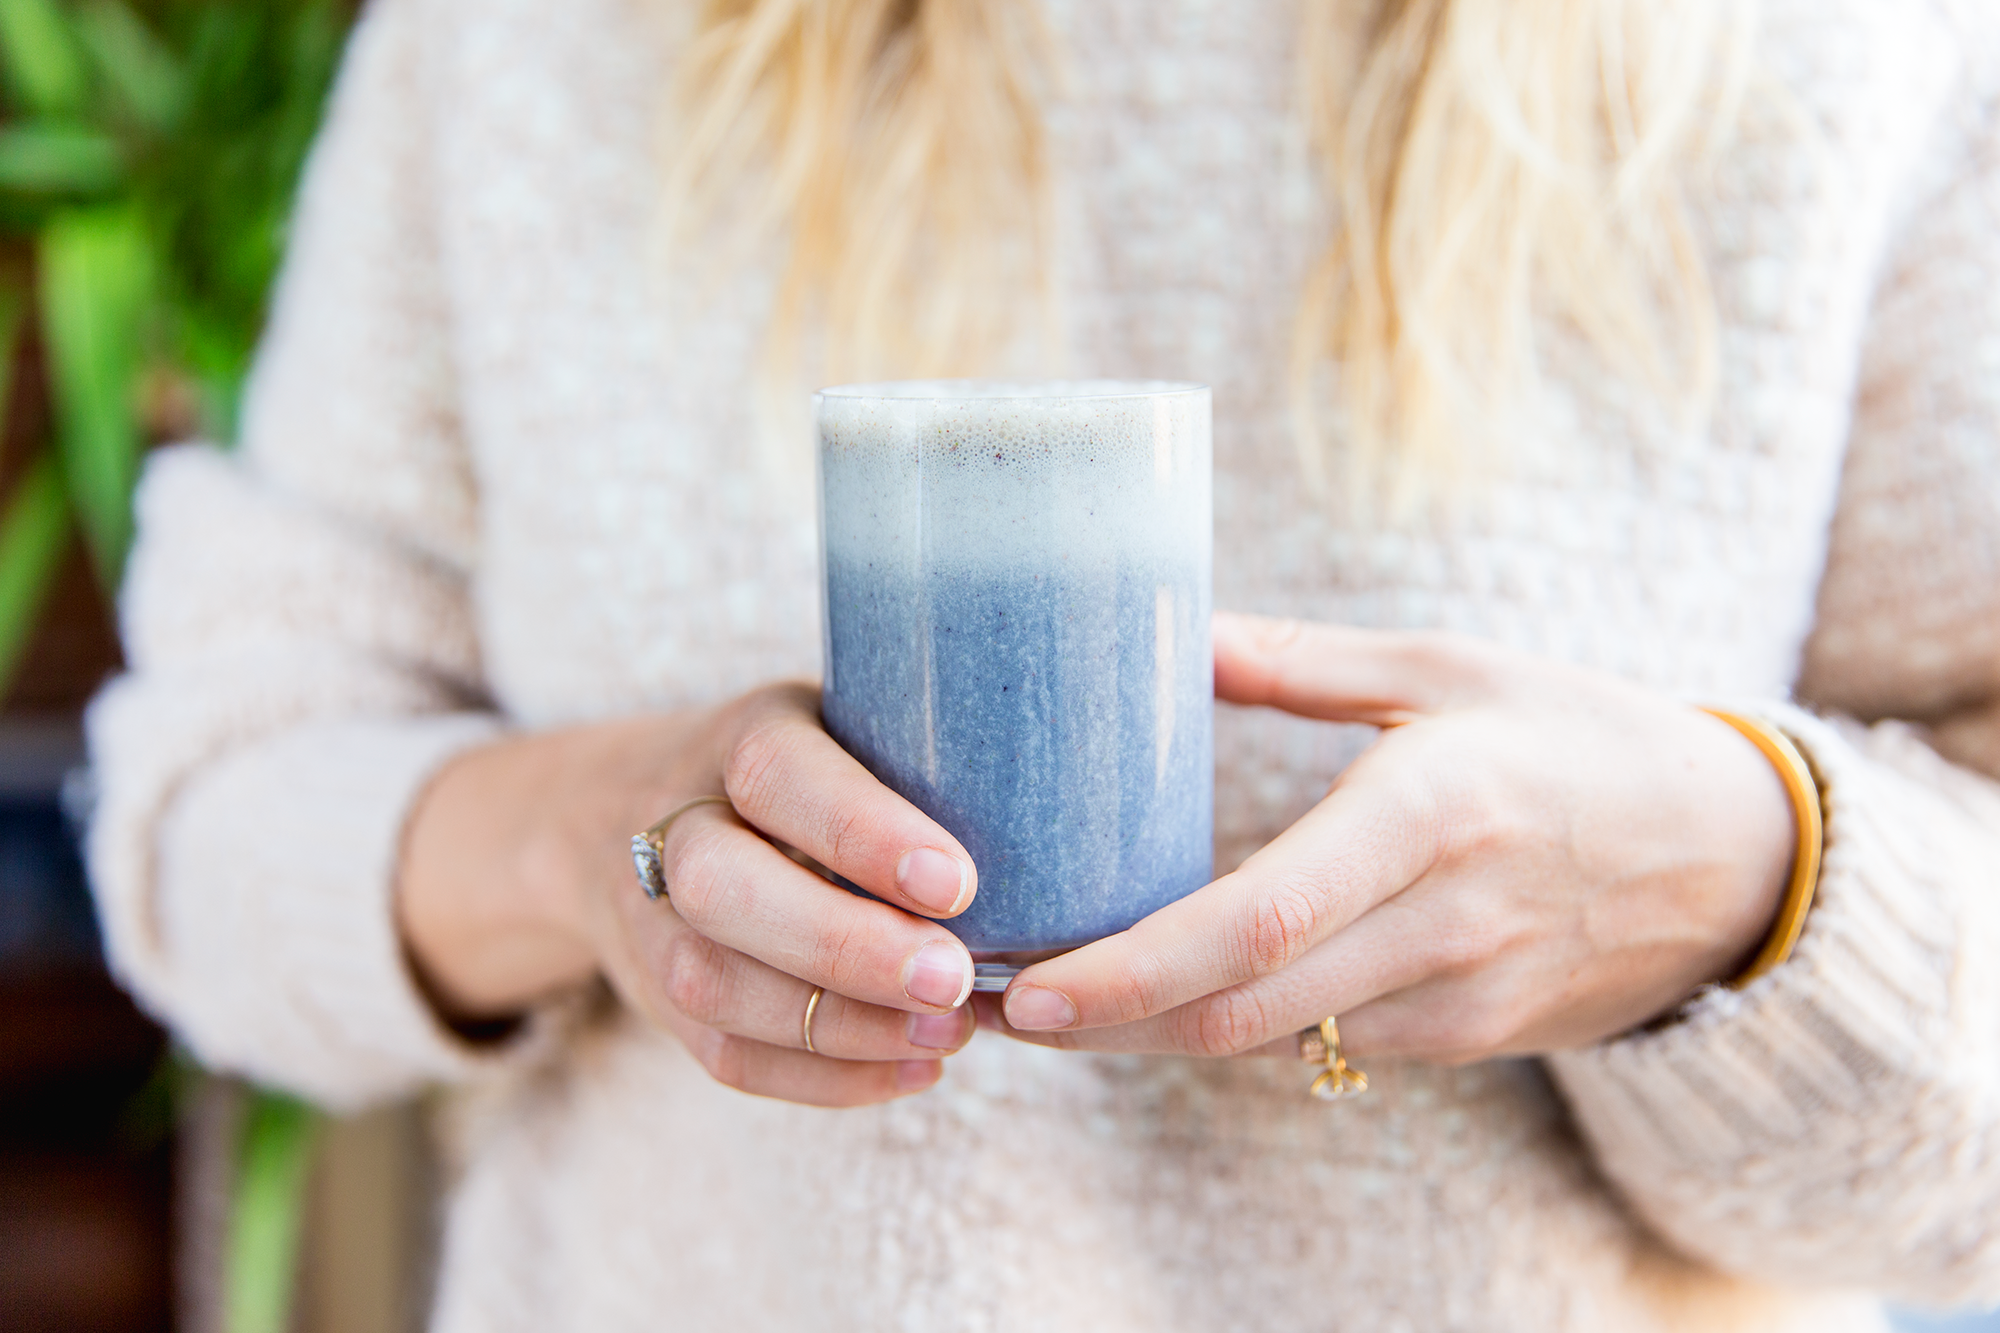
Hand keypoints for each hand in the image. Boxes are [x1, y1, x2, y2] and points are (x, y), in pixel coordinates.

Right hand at [398, 683, 982, 1106]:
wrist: (621, 812)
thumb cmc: (802, 771)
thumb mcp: (846, 725)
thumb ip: (921, 760)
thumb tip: (1061, 814)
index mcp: (737, 740)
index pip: (779, 776)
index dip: (860, 833)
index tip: (958, 884)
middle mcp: (675, 824)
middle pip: (721, 890)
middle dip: (843, 947)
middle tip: (955, 981)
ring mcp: (651, 918)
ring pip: (714, 985)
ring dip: (839, 1027)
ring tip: (948, 1034)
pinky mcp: (659, 997)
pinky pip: (725, 1056)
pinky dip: (825, 1078)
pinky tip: (913, 1070)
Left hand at [985, 613, 1796, 1063]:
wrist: (1733, 859)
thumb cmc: (1583, 737)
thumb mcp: (1450, 668)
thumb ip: (1300, 660)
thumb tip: (1169, 635)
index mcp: (1429, 812)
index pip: (1256, 922)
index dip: (1131, 970)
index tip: (1029, 985)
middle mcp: (1441, 923)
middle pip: (1239, 1009)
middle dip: (1104, 1022)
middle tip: (994, 1001)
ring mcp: (1457, 997)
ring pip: (1268, 1040)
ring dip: (1151, 1033)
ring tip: (1044, 998)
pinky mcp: (1465, 1038)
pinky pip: (1320, 1041)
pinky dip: (1228, 1028)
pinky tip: (1160, 997)